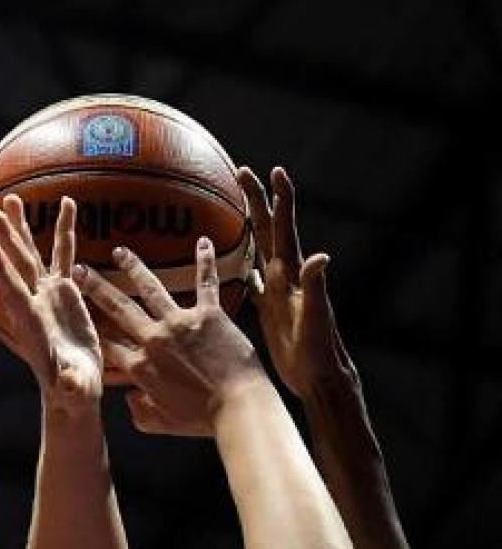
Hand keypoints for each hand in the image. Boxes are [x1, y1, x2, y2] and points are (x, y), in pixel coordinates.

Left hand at [0, 194, 102, 411]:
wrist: (73, 388)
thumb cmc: (72, 392)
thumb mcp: (74, 390)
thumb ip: (71, 385)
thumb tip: (70, 386)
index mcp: (33, 324)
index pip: (15, 292)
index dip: (3, 270)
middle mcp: (35, 303)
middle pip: (18, 266)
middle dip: (7, 240)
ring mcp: (48, 294)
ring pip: (33, 254)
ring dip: (23, 228)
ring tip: (12, 199)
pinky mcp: (65, 291)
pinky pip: (64, 254)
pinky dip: (65, 230)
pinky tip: (67, 204)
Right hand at [73, 238, 265, 435]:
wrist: (239, 408)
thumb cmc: (202, 420)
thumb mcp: (161, 423)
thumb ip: (139, 412)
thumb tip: (130, 398)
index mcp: (140, 367)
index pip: (108, 343)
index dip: (92, 327)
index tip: (79, 313)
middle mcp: (154, 339)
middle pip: (118, 308)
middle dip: (95, 287)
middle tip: (79, 270)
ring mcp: (180, 323)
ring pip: (151, 288)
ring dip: (133, 267)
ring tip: (120, 252)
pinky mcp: (209, 315)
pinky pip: (206, 283)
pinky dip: (204, 262)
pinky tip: (201, 242)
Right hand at [237, 166, 356, 398]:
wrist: (318, 377)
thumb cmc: (318, 352)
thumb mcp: (316, 319)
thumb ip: (317, 287)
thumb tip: (321, 255)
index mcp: (292, 276)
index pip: (284, 230)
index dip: (281, 200)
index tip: (274, 171)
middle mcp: (285, 278)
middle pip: (267, 230)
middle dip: (256, 200)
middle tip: (242, 171)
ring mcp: (276, 292)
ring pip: (258, 250)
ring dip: (247, 227)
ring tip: (232, 206)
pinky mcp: (269, 309)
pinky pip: (250, 281)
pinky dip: (239, 267)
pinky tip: (228, 263)